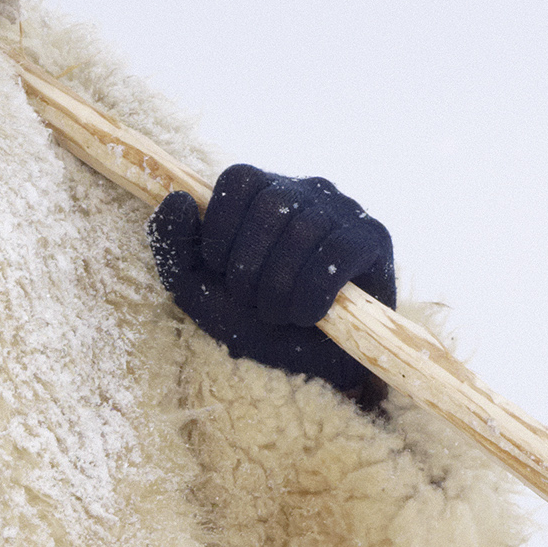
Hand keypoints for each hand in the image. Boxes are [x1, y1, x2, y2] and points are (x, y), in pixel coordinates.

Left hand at [148, 163, 392, 413]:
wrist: (316, 368)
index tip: (221, 271)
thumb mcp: (203, 290)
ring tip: (280, 314)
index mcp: (266, 194)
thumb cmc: (261, 323)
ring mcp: (344, 211)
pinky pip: (338, 252)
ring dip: (280, 287)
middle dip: (249, 267)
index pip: (240, 178)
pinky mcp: (374, 237)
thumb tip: (179, 198)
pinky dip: (313, 293)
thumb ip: (174, 247)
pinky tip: (309, 316)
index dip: (221, 228)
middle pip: (269, 204)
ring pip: (303, 230)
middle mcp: (307, 191)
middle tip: (253, 302)